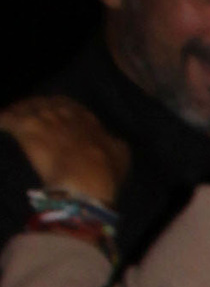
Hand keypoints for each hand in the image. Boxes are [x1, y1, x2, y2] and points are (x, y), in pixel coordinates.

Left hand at [2, 95, 128, 201]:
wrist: (84, 183)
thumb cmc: (105, 173)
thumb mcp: (121, 157)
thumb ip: (115, 144)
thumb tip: (113, 139)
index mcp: (87, 118)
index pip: (70, 106)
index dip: (61, 111)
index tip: (56, 118)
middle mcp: (64, 112)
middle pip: (44, 103)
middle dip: (37, 109)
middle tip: (30, 118)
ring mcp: (44, 117)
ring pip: (24, 108)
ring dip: (17, 113)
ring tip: (10, 121)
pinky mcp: (25, 128)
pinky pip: (6, 119)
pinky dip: (2, 121)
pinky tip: (0, 124)